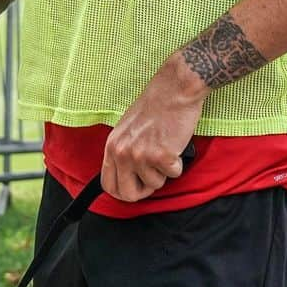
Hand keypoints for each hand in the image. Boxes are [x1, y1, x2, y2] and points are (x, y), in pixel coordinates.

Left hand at [101, 54, 207, 202]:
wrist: (173, 91)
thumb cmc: (153, 108)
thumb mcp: (126, 131)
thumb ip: (122, 153)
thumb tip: (124, 177)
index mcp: (111, 146)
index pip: (108, 185)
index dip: (123, 191)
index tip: (135, 187)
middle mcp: (122, 152)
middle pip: (127, 194)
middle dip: (144, 189)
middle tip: (154, 173)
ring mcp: (140, 155)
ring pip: (154, 185)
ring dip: (163, 171)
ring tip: (164, 147)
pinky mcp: (161, 156)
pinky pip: (173, 175)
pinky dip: (177, 163)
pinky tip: (174, 145)